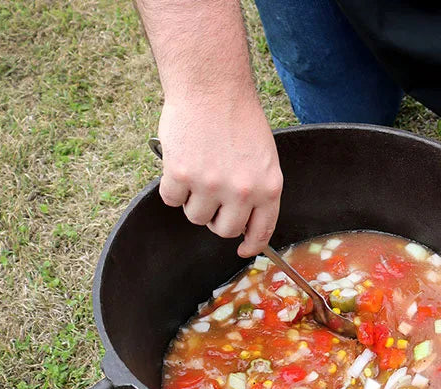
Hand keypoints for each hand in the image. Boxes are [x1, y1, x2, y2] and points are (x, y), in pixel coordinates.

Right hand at [156, 95, 282, 256]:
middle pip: (224, 230)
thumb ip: (256, 188)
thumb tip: (244, 219)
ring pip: (195, 216)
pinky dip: (171, 186)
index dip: (251, 244)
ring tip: (197, 170)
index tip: (244, 249)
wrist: (212, 87)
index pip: (261, 230)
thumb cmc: (238, 116)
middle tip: (211, 197)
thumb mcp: (263, 156)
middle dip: (216, 218)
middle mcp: (242, 191)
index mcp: (269, 186)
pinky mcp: (181, 176)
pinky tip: (180, 163)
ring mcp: (210, 185)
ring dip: (192, 200)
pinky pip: (171, 200)